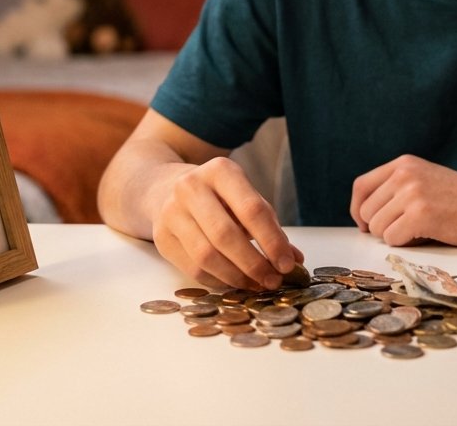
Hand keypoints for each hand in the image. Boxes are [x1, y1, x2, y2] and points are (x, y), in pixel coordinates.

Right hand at [151, 156, 302, 290]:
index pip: (251, 209)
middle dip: (254, 263)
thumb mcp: (243, 196)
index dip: (272, 240)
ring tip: (256, 285)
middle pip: (226, 235)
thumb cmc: (216, 195)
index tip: (287, 263)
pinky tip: (235, 283)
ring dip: (236, 276)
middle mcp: (191, 187)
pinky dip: (218, 281)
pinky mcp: (161, 237)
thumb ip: (269, 224)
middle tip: (273, 280)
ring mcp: (171, 212)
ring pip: (207, 256)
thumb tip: (294, 259)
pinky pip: (193, 268)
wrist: (164, 188)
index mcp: (220, 170)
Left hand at [350, 154, 456, 247]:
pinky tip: (426, 235)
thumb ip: (397, 189)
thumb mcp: (425, 181)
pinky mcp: (420, 214)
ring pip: (377, 227)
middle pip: (367, 211)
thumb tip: (364, 218)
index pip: (361, 186)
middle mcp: (404, 174)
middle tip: (404, 230)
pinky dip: (405, 244)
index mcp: (403, 163)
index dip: (359, 209)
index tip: (365, 224)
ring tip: (420, 230)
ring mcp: (411, 193)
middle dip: (380, 227)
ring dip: (394, 236)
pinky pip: (392, 239)